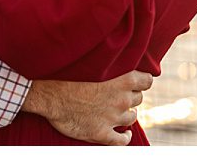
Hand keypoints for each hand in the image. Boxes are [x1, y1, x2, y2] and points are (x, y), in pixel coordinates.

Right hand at [22, 70, 152, 145]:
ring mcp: (113, 118)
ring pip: (132, 117)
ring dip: (129, 114)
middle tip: (123, 94)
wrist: (49, 95)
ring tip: (124, 112)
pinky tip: (126, 134)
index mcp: (122, 80)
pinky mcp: (102, 133)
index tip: (140, 81)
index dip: (143, 81)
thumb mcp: (92, 62)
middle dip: (132, 96)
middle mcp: (121, 100)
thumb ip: (108, 63)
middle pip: (138, 99)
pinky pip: (121, 140)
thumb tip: (114, 57)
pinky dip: (125, 137)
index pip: (147, 81)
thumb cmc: (67, 74)